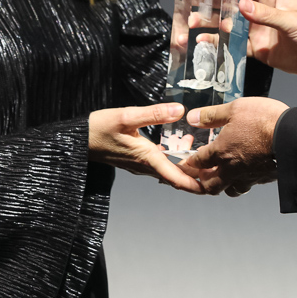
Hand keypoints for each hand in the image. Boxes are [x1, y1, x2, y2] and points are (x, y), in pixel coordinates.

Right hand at [88, 104, 202, 192]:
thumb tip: (180, 111)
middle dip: (196, 178)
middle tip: (218, 172)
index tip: (211, 186)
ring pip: (168, 172)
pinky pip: (160, 165)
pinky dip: (174, 162)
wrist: (78, 140)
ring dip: (186, 170)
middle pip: (175, 177)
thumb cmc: (99, 129)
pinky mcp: (136, 160)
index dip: (194, 184)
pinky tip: (182, 149)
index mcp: (146, 158)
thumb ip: (154, 114)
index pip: (175, 177)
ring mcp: (140, 165)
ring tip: (206, 160)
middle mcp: (145, 166)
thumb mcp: (126, 116)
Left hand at [177, 98, 288, 195]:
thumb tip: (193, 117)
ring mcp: (249, 176)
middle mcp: (233, 169)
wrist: (292, 135)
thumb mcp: (234, 109)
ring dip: (224, 185)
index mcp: (222, 152)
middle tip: (201, 174)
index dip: (190, 162)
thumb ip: (212, 115)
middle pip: (211, 185)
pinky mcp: (264, 178)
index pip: (198, 162)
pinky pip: (249, 185)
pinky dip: (244, 182)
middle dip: (203, 182)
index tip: (187, 162)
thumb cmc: (265, 120)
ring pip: (231, 190)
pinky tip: (246, 173)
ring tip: (223, 176)